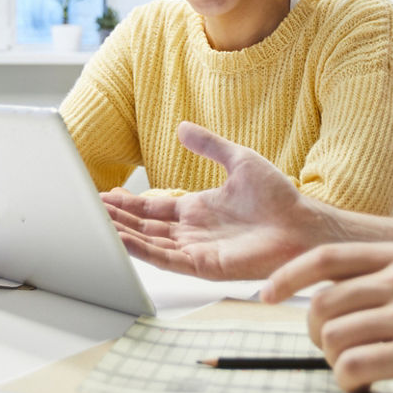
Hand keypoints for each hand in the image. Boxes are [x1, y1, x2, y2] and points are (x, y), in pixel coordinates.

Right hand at [101, 122, 338, 280]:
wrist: (304, 224)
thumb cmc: (280, 198)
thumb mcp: (239, 160)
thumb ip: (209, 145)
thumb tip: (182, 127)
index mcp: (198, 209)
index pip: (153, 208)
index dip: (128, 202)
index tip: (105, 194)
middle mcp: (193, 232)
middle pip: (144, 227)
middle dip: (117, 218)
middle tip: (88, 208)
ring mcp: (197, 250)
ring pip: (149, 244)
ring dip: (122, 234)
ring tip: (96, 223)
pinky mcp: (204, 265)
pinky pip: (166, 260)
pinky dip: (142, 251)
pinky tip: (122, 241)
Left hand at [263, 242, 392, 392]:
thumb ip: (388, 279)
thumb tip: (333, 297)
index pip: (326, 257)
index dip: (288, 276)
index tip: (267, 294)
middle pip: (322, 303)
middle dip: (315, 333)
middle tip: (333, 350)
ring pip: (333, 336)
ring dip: (334, 361)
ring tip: (357, 369)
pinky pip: (354, 366)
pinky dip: (349, 381)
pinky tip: (367, 385)